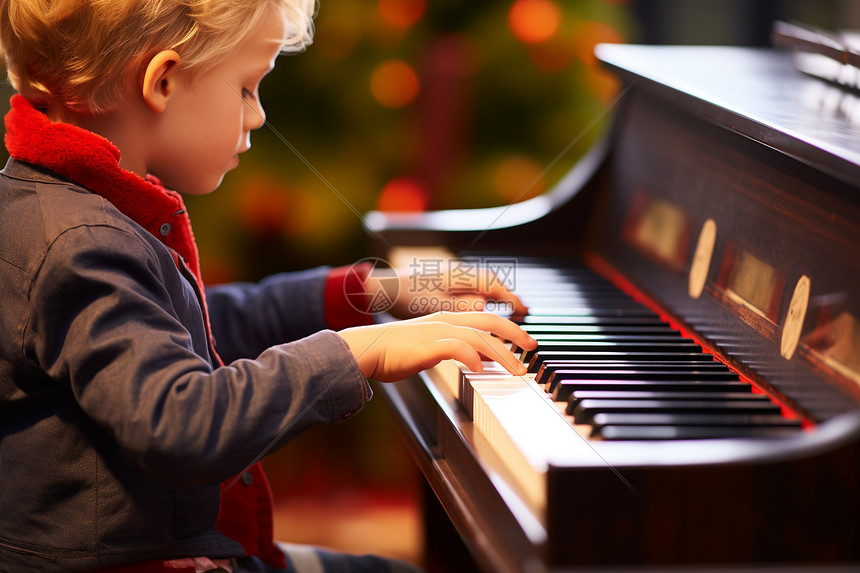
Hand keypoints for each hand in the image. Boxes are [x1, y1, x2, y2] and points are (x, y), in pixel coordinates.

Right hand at [338, 312, 536, 381]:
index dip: (508, 329)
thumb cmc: (393, 352)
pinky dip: (472, 357)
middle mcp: (445, 321)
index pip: (485, 319)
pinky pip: (456, 347)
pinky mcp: (427, 345)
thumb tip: (479, 360)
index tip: (524, 343)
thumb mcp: (431, 348)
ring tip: (515, 369)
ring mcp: (436, 331)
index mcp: (447, 319)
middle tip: (532, 348)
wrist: (365, 349)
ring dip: (501, 353)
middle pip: (489, 322)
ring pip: (479, 337)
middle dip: (515, 334)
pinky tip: (481, 369)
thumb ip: (455, 350)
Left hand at [363, 263, 527, 318]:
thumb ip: (461, 306)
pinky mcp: (444, 283)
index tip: (523, 311)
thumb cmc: (405, 296)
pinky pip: (472, 288)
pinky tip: (486, 307)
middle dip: (508, 296)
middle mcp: (457, 272)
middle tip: (524, 311)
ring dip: (498, 296)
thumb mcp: (434, 305)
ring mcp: (451, 276)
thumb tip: (484, 306)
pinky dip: (484, 297)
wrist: (383, 289)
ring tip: (511, 310)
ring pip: (483, 284)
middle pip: (491, 282)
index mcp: (457, 276)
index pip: (492, 284)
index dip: (510, 298)